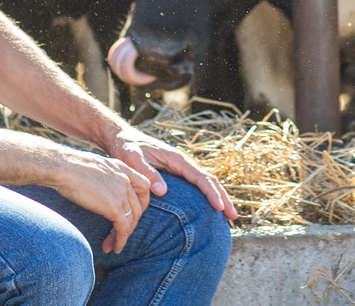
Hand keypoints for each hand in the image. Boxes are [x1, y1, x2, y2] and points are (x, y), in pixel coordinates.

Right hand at [52, 150, 155, 252]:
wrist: (64, 168)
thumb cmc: (70, 167)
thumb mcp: (94, 167)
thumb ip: (103, 177)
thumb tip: (98, 189)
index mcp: (122, 168)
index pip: (143, 187)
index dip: (140, 203)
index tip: (130, 215)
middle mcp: (126, 180)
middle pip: (138, 207)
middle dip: (130, 224)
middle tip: (119, 235)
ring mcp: (122, 193)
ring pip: (131, 220)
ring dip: (123, 236)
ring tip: (113, 246)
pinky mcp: (114, 207)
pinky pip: (123, 228)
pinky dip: (120, 241)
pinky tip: (114, 248)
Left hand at [105, 128, 237, 222]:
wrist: (121, 137)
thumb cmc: (126, 147)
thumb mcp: (133, 159)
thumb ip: (148, 173)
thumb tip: (163, 191)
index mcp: (176, 158)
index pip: (200, 176)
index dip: (211, 192)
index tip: (219, 207)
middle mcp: (182, 162)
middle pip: (209, 180)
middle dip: (222, 198)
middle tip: (234, 217)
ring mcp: (181, 168)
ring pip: (205, 183)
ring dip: (218, 198)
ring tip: (228, 217)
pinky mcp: (176, 174)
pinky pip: (196, 186)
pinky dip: (207, 197)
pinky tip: (209, 210)